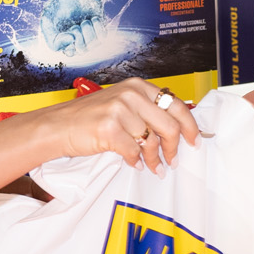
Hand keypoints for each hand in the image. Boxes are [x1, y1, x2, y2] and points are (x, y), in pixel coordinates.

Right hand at [42, 78, 198, 171]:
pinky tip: (133, 164)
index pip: (176, 104)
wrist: (58, 125)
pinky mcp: (109, 129)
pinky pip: (133, 152)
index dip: (190, 126)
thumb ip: (146, 111)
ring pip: (152, 142)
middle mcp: (131, 94)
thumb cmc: (89, 117)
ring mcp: (120, 110)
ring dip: (154, 160)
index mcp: (138, 86)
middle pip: (170, 125)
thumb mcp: (121, 104)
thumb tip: (174, 130)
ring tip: (152, 167)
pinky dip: (135, 161)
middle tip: (172, 161)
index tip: (194, 140)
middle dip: (174, 148)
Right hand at [44, 0, 105, 54]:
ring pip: (94, 44)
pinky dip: (98, 28)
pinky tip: (93, 19)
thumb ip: (52, 40)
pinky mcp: (100, 25)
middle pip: (83, 50)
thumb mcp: (47, 22)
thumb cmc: (58, 4)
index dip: (70, 46)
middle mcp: (78, 39)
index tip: (70, 34)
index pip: (70, 53)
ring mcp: (90, 33)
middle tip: (75, 25)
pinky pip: (103, 36)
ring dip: (89, 32)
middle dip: (79, 37)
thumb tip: (71, 42)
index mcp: (65, 41)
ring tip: (84, 21)